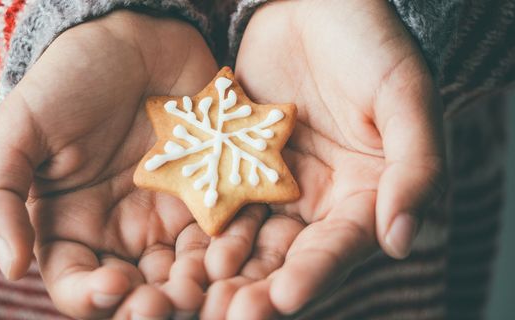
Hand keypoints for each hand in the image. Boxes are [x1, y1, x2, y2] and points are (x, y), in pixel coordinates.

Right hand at [0, 10, 217, 318]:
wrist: (134, 41)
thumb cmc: (71, 81)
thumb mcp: (21, 129)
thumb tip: (8, 266)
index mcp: (74, 227)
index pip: (78, 283)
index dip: (92, 297)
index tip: (114, 286)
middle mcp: (125, 231)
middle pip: (140, 289)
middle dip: (155, 303)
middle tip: (172, 299)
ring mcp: (171, 215)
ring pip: (188, 271)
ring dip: (199, 284)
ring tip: (209, 282)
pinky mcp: (213, 194)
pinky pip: (228, 233)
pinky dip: (235, 247)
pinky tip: (238, 249)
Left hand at [199, 1, 445, 317]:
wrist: (315, 4)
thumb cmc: (370, 43)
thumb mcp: (404, 98)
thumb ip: (414, 167)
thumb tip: (401, 241)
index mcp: (364, 193)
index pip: (339, 245)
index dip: (315, 273)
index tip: (286, 299)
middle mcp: (318, 199)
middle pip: (289, 255)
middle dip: (261, 287)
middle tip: (230, 315)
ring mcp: (275, 183)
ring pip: (250, 236)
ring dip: (226, 268)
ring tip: (199, 293)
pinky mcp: (238, 163)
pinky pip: (219, 199)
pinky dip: (204, 225)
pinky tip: (182, 248)